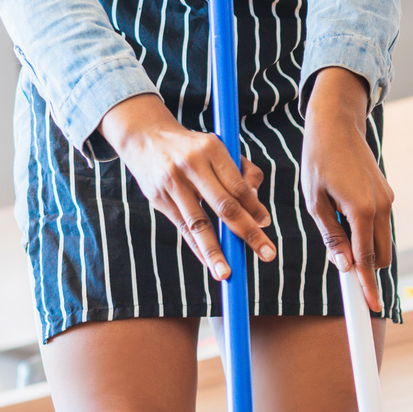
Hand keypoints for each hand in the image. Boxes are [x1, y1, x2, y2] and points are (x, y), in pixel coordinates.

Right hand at [98, 92, 273, 282]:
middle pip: (225, 206)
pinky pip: (182, 228)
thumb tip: (258, 212)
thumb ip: (242, 173)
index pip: (238, 185)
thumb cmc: (193, 147)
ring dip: (215, 251)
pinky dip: (197, 247)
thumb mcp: (218, 147)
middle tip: (267, 254)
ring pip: (198, 223)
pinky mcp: (158, 199)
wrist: (145, 137)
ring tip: (227, 273)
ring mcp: (172, 183)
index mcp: (211, 149)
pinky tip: (209, 263)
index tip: (265, 224)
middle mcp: (191, 165)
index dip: (254, 207)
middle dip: (247, 232)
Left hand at [301, 67, 392, 313]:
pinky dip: (366, 231)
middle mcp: (381, 207)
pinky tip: (343, 215)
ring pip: (381, 241)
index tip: (371, 307)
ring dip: (364, 247)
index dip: (367, 286)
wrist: (337, 124)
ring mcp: (387, 200)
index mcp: (361, 210)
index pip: (365, 259)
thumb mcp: (314, 200)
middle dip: (366, 268)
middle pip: (380, 256)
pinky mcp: (387, 194)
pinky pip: (379, 225)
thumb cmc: (319, 159)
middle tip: (344, 270)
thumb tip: (343, 265)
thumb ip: (331, 235)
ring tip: (334, 226)